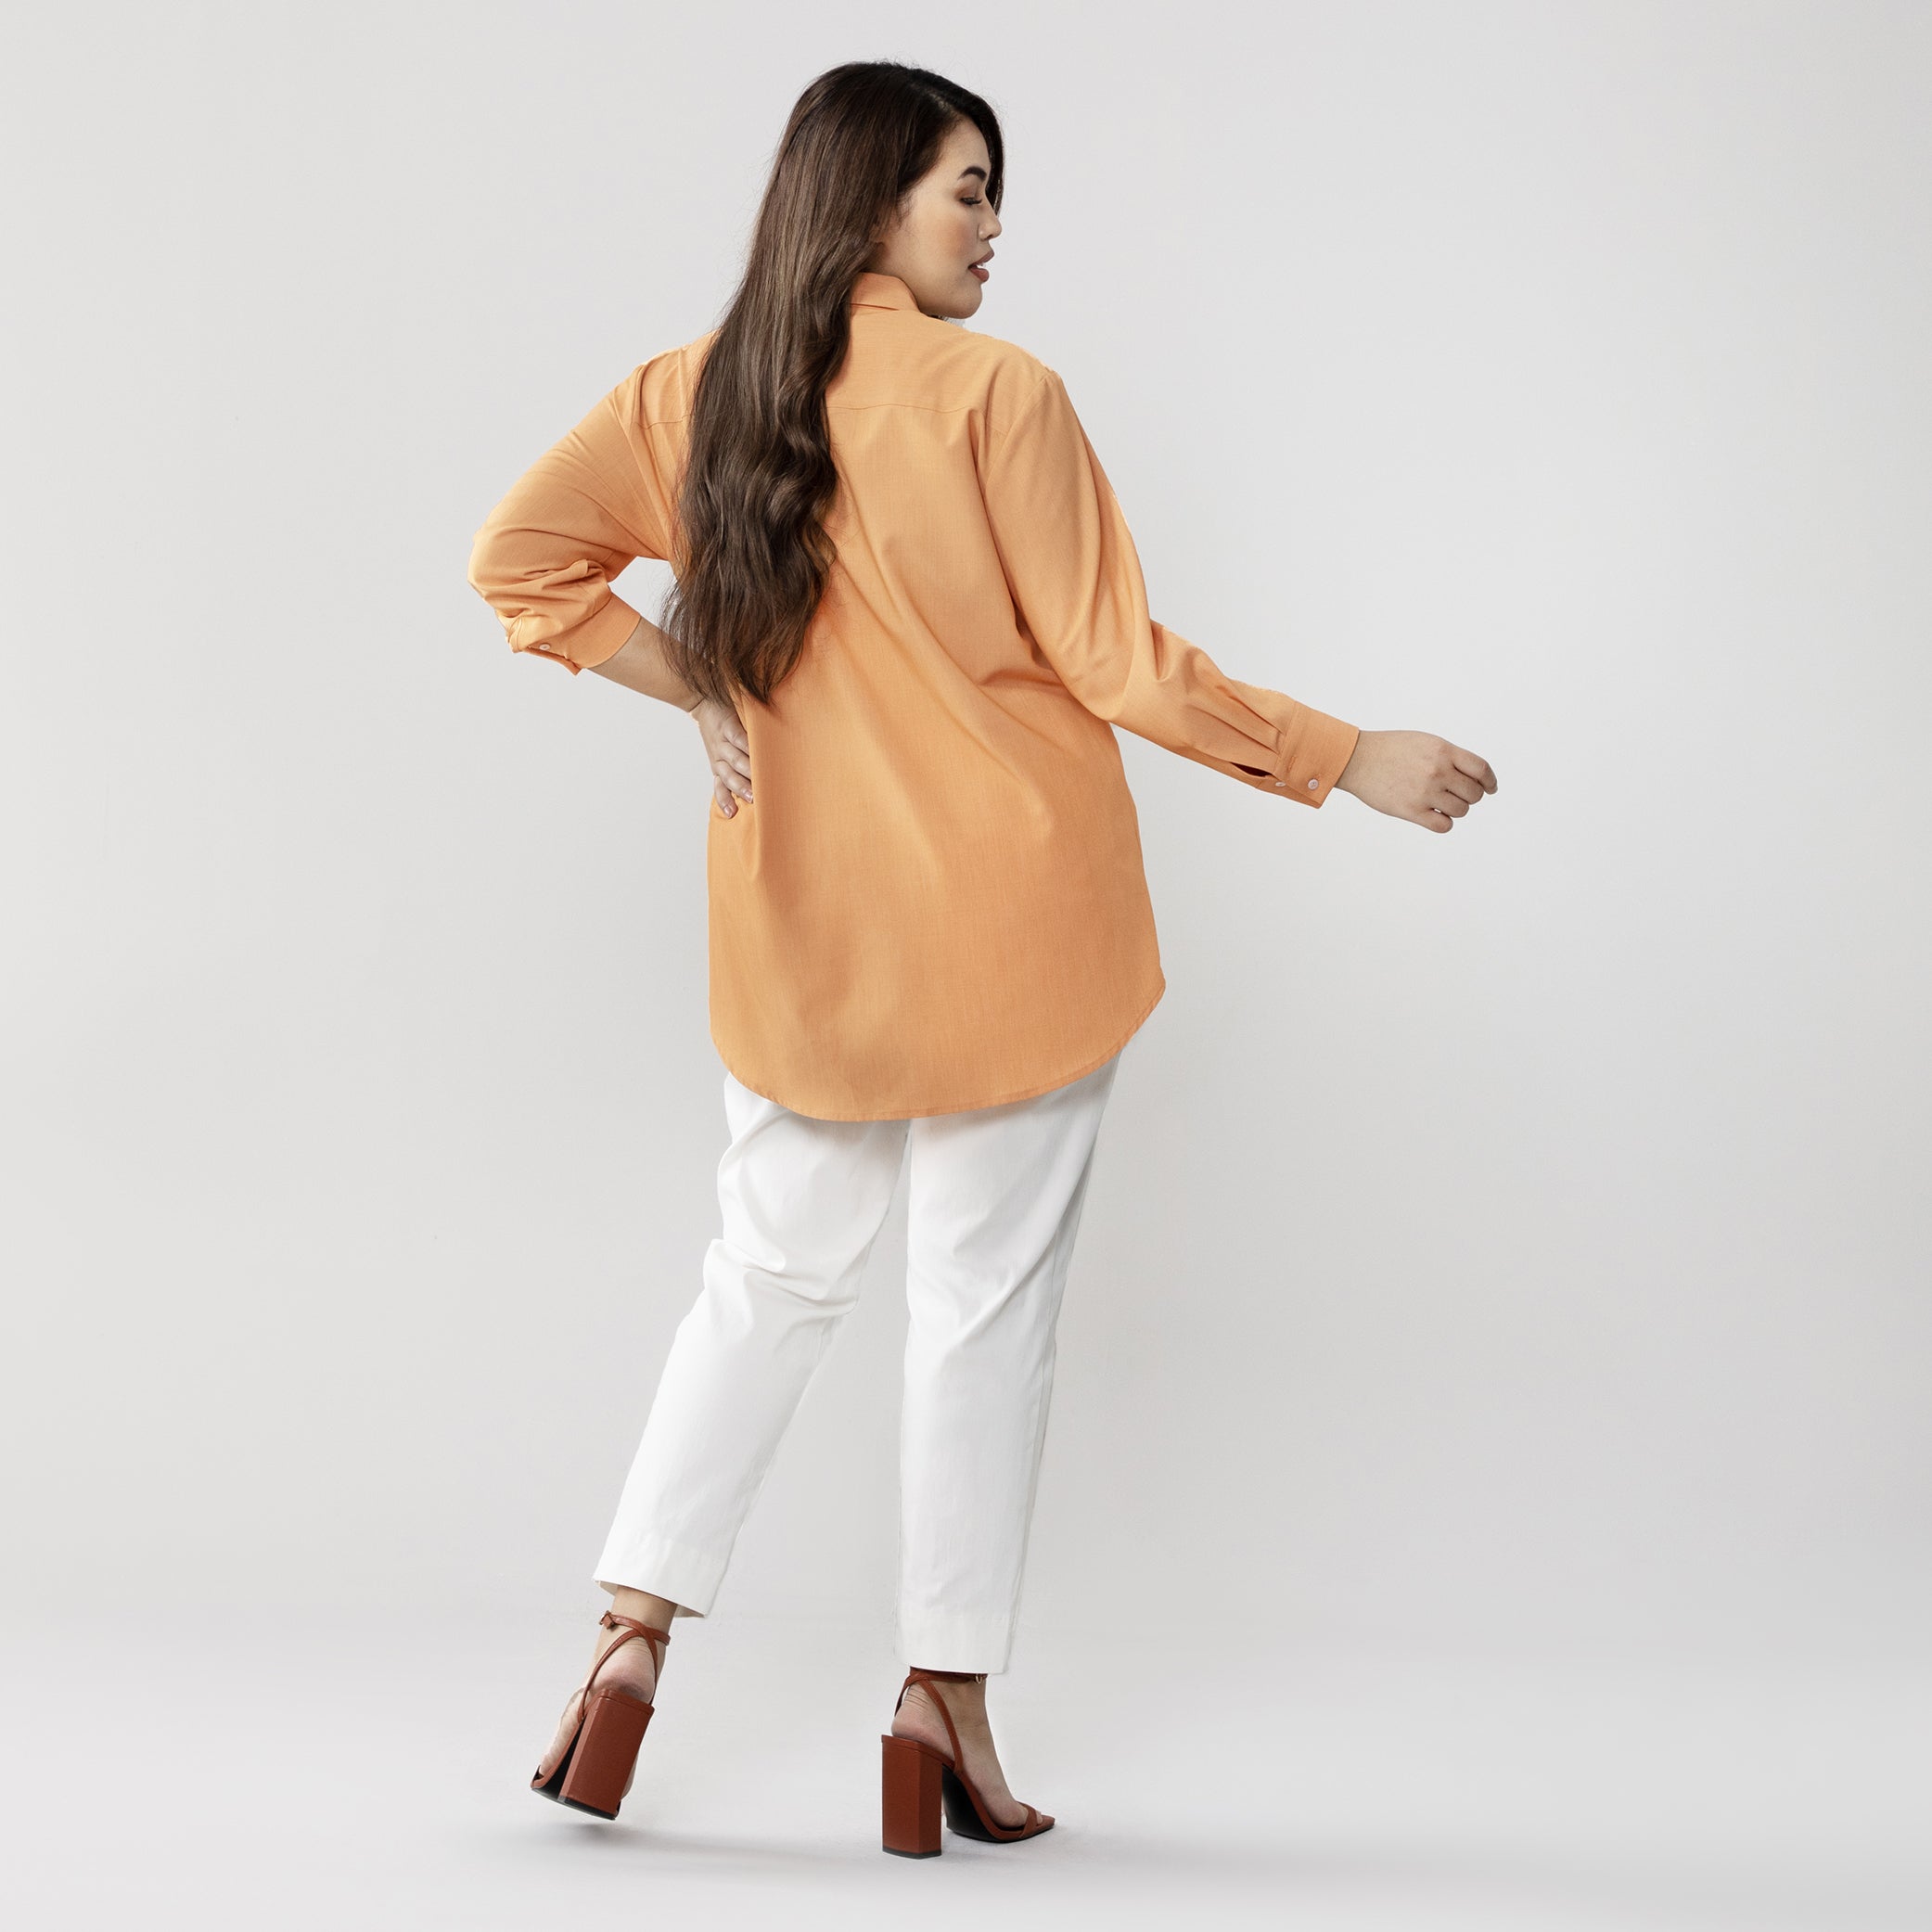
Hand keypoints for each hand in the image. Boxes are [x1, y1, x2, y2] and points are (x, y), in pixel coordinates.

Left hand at [691, 696, 752, 816]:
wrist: (702, 701)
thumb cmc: (717, 729)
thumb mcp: (721, 751)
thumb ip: (736, 765)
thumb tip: (758, 782)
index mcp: (717, 766)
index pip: (720, 787)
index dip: (725, 800)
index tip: (732, 814)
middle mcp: (718, 757)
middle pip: (728, 777)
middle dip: (741, 789)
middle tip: (754, 800)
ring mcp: (722, 742)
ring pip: (734, 760)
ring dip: (746, 771)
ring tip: (758, 779)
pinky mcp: (727, 726)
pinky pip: (738, 738)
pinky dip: (747, 746)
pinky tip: (757, 752)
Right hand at [1334, 730, 1496, 831]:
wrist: (1358, 759)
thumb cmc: (1391, 749)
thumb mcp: (1426, 742)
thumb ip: (1450, 756)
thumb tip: (1474, 777)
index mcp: (1444, 751)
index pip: (1482, 769)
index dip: (1490, 782)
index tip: (1490, 788)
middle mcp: (1438, 771)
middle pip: (1474, 793)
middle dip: (1470, 796)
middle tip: (1457, 795)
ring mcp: (1425, 792)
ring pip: (1461, 810)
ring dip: (1456, 809)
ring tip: (1441, 803)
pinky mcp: (1412, 810)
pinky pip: (1444, 825)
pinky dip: (1444, 823)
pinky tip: (1434, 815)